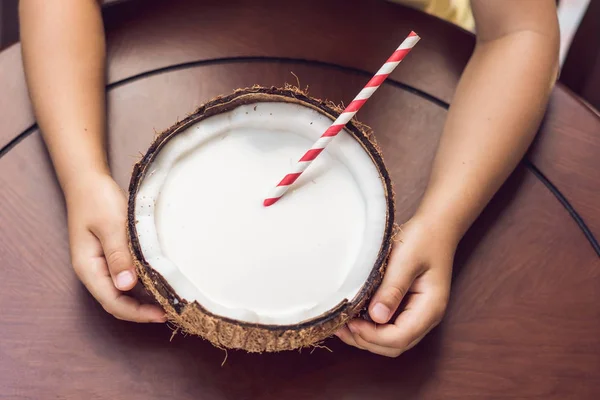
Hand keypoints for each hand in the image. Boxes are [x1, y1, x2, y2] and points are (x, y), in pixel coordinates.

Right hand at [65, 172, 165, 322]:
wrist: (88, 182)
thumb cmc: (97, 200)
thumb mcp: (110, 225)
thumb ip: (118, 255)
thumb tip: (127, 286)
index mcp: (88, 267)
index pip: (113, 302)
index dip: (137, 313)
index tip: (162, 314)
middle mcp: (94, 271)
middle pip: (117, 302)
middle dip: (142, 312)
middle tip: (171, 311)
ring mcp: (102, 265)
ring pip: (123, 293)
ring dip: (143, 301)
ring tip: (168, 302)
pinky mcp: (111, 257)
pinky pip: (126, 279)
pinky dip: (142, 286)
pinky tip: (159, 284)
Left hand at [336, 217, 454, 356]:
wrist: (437, 227)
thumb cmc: (423, 240)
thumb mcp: (405, 260)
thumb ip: (391, 289)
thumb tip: (376, 317)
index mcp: (430, 308)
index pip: (400, 337)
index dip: (372, 335)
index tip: (350, 322)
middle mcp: (426, 317)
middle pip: (395, 345)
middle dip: (366, 341)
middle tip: (340, 326)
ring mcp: (419, 315)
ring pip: (391, 341)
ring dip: (367, 337)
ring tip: (343, 325)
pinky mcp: (409, 309)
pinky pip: (390, 328)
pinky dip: (371, 328)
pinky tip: (355, 317)